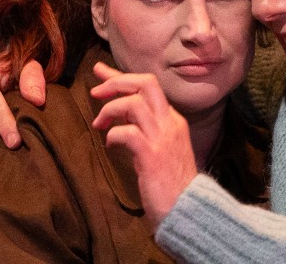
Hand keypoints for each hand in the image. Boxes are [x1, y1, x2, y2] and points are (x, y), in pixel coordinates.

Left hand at [90, 62, 196, 227]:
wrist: (189, 211)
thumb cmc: (172, 185)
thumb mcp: (163, 150)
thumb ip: (148, 132)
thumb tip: (123, 119)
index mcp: (173, 121)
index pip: (149, 86)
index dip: (121, 77)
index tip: (100, 74)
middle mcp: (170, 123)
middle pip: (146, 83)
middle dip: (116, 81)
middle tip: (96, 91)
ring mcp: (163, 138)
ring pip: (134, 102)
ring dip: (110, 108)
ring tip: (98, 124)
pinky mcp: (152, 156)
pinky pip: (127, 132)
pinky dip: (113, 135)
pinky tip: (109, 145)